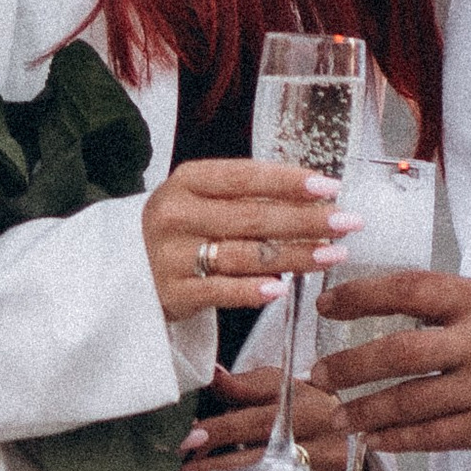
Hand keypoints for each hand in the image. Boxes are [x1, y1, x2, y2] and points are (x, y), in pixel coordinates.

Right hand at [144, 158, 344, 323]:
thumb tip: (314, 197)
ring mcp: (171, 256)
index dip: (288, 181)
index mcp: (186, 181)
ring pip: (245, 255)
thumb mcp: (200, 198)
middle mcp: (176, 214)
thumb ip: (245, 196)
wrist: (123, 268)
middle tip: (347, 222)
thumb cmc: (180, 227)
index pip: (244, 176)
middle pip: (253, 217)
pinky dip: (254, 290)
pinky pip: (222, 292)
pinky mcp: (172, 294)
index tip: (329, 186)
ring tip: (333, 254)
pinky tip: (284, 288)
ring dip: (295, 256)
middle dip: (307, 220)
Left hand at [169, 364, 346, 470]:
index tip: (188, 441)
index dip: (223, 431)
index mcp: (312, 412)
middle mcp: (326, 448)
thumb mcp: (290, 390)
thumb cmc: (319, 413)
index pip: (261, 422)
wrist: (373, 444)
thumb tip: (211, 374)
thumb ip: (249, 387)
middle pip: (266, 462)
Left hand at [318, 269, 470, 462]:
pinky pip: (434, 436)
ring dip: (365, 410)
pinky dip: (399, 440)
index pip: (408, 289)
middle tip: (317, 375)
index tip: (327, 304)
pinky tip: (376, 441)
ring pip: (409, 399)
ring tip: (337, 417)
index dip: (360, 295)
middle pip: (397, 351)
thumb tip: (399, 318)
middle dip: (349, 365)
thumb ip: (458, 309)